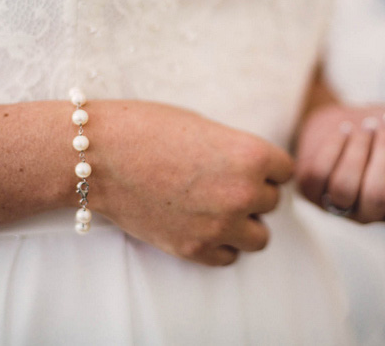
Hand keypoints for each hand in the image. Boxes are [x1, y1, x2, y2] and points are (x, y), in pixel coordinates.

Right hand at [88, 101, 293, 265]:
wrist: (98, 157)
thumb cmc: (147, 128)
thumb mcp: (204, 127)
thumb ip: (237, 151)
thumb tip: (255, 170)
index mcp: (251, 155)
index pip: (286, 170)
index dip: (266, 166)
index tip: (246, 164)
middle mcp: (242, 193)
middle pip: (272, 202)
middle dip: (253, 193)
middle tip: (222, 182)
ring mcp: (219, 225)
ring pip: (259, 237)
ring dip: (244, 224)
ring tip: (219, 209)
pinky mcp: (193, 248)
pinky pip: (228, 257)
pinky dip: (220, 245)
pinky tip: (202, 226)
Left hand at [295, 104, 384, 222]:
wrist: (342, 118)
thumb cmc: (384, 131)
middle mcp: (367, 214)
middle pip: (378, 196)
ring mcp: (336, 204)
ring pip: (345, 187)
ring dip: (359, 150)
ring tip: (367, 125)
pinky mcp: (310, 188)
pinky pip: (319, 173)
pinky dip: (334, 147)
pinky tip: (345, 129)